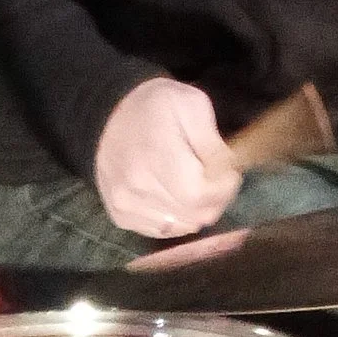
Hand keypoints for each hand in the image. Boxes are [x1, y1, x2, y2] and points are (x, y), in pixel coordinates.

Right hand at [93, 77, 241, 239]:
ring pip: (181, 227)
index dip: (223, 189)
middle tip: (217, 179)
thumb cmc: (155, 105)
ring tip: (195, 184)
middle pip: (194, 215)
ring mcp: (125, 204)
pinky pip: (163, 231)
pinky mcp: (120, 215)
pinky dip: (177, 218)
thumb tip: (226, 174)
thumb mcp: (192, 105)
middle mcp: (135, 186)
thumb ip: (212, 143)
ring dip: (196, 210)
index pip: (200, 195)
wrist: (109, 113)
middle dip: (216, 200)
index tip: (228, 174)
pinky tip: (175, 195)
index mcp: (155, 155)